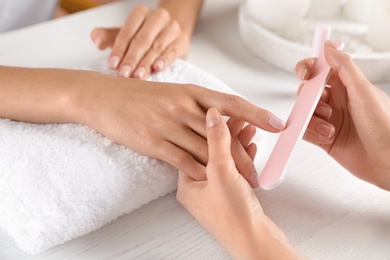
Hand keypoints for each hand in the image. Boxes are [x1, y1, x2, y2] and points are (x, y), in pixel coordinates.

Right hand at [77, 76, 285, 185]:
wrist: (104, 98)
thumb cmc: (139, 95)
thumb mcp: (172, 91)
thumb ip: (196, 104)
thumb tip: (220, 116)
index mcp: (191, 91)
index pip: (231, 103)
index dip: (256, 114)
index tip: (277, 124)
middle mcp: (183, 106)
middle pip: (222, 134)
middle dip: (243, 155)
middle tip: (259, 171)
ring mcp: (168, 124)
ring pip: (205, 150)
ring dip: (225, 169)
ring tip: (241, 182)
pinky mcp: (154, 142)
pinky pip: (183, 160)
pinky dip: (199, 172)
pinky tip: (210, 181)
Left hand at [91, 5, 188, 78]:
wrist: (169, 36)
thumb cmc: (144, 37)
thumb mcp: (125, 35)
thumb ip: (108, 36)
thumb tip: (97, 41)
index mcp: (141, 13)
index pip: (128, 32)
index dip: (119, 49)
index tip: (112, 65)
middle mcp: (158, 17)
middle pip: (142, 40)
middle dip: (131, 59)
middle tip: (123, 74)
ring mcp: (172, 29)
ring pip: (156, 47)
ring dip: (145, 63)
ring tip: (137, 76)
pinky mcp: (182, 41)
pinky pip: (172, 51)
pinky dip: (164, 60)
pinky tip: (157, 68)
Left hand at [177, 108, 301, 258]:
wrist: (255, 242)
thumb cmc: (233, 217)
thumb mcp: (221, 172)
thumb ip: (216, 141)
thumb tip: (212, 115)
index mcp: (187, 184)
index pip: (193, 148)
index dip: (208, 129)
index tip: (221, 115)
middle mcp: (199, 189)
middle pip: (211, 152)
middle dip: (227, 135)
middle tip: (240, 118)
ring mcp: (216, 193)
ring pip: (225, 160)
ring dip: (238, 144)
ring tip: (250, 128)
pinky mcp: (232, 196)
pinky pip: (236, 170)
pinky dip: (244, 158)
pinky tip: (252, 147)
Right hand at [296, 41, 389, 189]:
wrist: (386, 161)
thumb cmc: (384, 127)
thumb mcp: (363, 91)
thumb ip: (344, 67)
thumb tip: (329, 47)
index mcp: (347, 86)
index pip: (321, 69)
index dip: (309, 68)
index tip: (305, 72)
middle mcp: (336, 101)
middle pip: (307, 91)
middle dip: (309, 99)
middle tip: (322, 105)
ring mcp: (328, 119)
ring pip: (304, 112)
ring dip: (313, 119)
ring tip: (330, 127)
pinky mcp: (322, 136)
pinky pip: (305, 130)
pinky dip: (312, 133)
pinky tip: (328, 136)